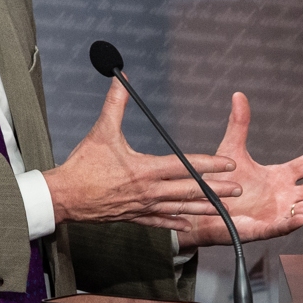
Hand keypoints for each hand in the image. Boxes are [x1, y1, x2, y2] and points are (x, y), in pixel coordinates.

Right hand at [42, 79, 239, 225]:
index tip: (228, 163)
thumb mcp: (101, 131)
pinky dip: (176, 222)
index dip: (209, 165)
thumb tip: (122, 79)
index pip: (184, 166)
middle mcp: (148, 191)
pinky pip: (160, 221)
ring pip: (179, 209)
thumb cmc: (82, 165)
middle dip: (216, 190)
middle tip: (237, 190)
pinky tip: (188, 223)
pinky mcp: (134, 217)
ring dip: (203, 208)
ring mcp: (143, 206)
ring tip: (223, 209)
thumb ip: (116, 104)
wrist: (64, 197)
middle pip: (189, 191)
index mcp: (145, 169)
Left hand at [159, 93, 302, 245]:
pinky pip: (282, 226)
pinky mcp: (264, 228)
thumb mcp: (232, 150)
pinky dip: (294, 221)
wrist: (201, 207)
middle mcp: (285, 196)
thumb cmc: (219, 183)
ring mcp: (278, 214)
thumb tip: (238, 95)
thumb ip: (239, 125)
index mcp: (281, 177)